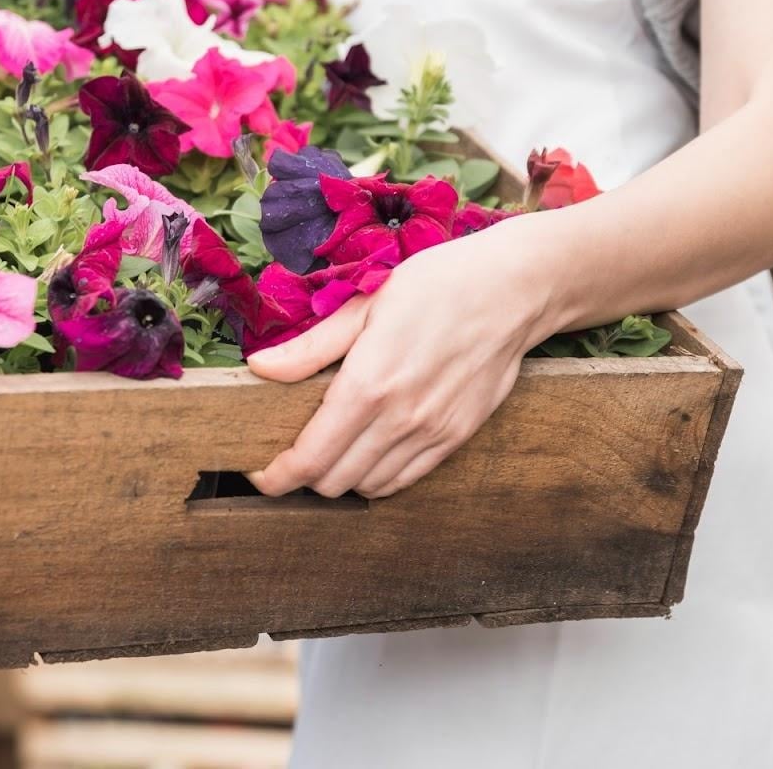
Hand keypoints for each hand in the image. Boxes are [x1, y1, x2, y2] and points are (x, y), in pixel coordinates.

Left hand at [245, 221, 554, 498]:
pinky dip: (378, 476)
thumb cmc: (435, 285)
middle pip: (333, 481)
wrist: (513, 290)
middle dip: (303, 475)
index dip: (276, 475)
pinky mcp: (458, 437)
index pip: (310, 458)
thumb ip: (311, 348)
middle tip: (290, 453)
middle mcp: (401, 418)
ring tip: (329, 451)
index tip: (258, 473)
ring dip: (341, 477)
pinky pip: (405, 480)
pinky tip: (368, 450)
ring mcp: (433, 432)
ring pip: (369, 487)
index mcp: (368, 384)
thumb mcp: (364, 303)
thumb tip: (260, 368)